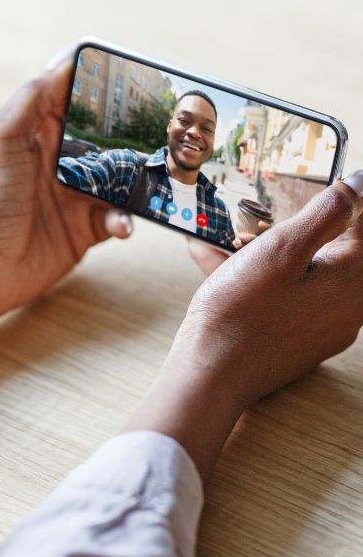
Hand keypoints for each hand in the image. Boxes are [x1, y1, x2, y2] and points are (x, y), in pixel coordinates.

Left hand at [0, 55, 131, 397]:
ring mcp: (73, 198)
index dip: (102, 89)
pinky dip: (125, 219)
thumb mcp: (2, 137)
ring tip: (151, 181)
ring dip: (136, 180)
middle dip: (132, 135)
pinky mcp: (83, 230)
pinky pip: (116, 218)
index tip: (133, 79)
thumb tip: (67, 59)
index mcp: (38, 134)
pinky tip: (121, 224)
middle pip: (105, 140)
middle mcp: (59, 163)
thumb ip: (33, 99)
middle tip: (162, 131)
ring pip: (119, 180)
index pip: (76, 101)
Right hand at [126, 182, 362, 477]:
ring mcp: (320, 325)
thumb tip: (359, 183)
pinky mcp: (295, 337)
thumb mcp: (279, 250)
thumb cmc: (239, 314)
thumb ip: (325, 214)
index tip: (329, 190)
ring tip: (231, 242)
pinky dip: (261, 278)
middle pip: (335, 251)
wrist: (209, 373)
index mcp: (351, 281)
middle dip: (300, 229)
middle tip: (267, 219)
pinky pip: (287, 296)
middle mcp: (346, 307)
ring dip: (271, 252)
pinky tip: (219, 263)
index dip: (348, 200)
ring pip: (305, 273)